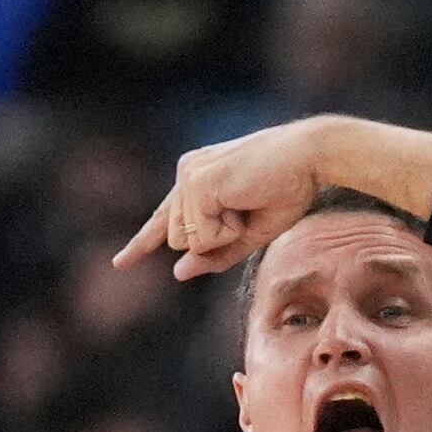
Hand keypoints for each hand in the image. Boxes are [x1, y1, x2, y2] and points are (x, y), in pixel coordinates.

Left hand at [113, 120, 325, 280]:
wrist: (310, 159)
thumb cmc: (287, 190)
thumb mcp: (248, 234)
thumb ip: (213, 255)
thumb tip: (178, 273)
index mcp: (196, 179)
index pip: (164, 219)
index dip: (142, 242)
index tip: (121, 263)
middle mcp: (187, 173)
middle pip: (177, 241)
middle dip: (214, 241)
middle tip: (248, 211)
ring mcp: (189, 176)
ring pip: (185, 241)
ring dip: (221, 235)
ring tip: (247, 204)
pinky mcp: (197, 183)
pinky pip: (200, 236)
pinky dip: (227, 232)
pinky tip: (244, 203)